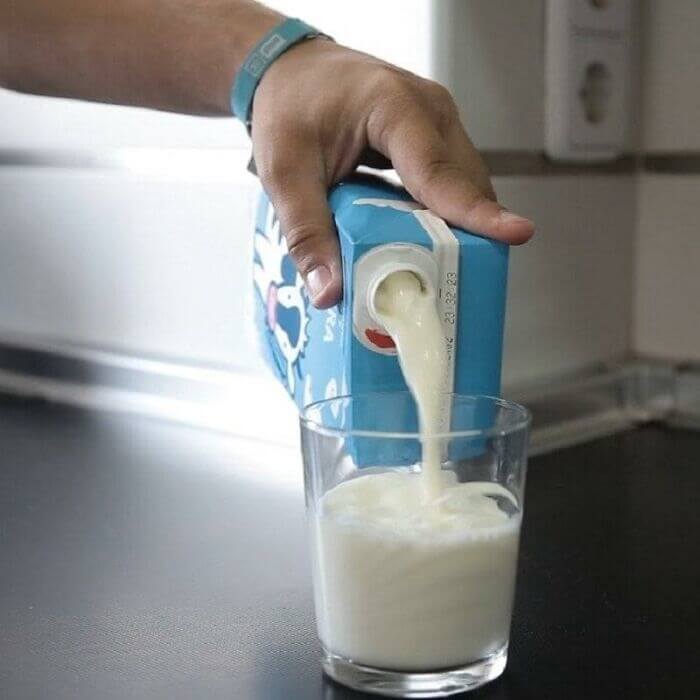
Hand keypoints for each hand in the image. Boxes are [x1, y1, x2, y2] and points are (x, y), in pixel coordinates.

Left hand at [252, 40, 534, 308]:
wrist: (292, 70)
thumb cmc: (289, 106)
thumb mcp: (284, 172)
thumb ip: (306, 231)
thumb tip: (329, 292)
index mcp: (393, 107)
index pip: (439, 171)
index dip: (475, 211)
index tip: (516, 234)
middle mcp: (429, 110)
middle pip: (465, 183)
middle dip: (465, 237)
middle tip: (453, 288)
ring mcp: (437, 122)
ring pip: (463, 186)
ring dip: (455, 229)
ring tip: (439, 275)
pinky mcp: (433, 139)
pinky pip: (450, 183)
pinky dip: (442, 217)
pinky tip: (425, 247)